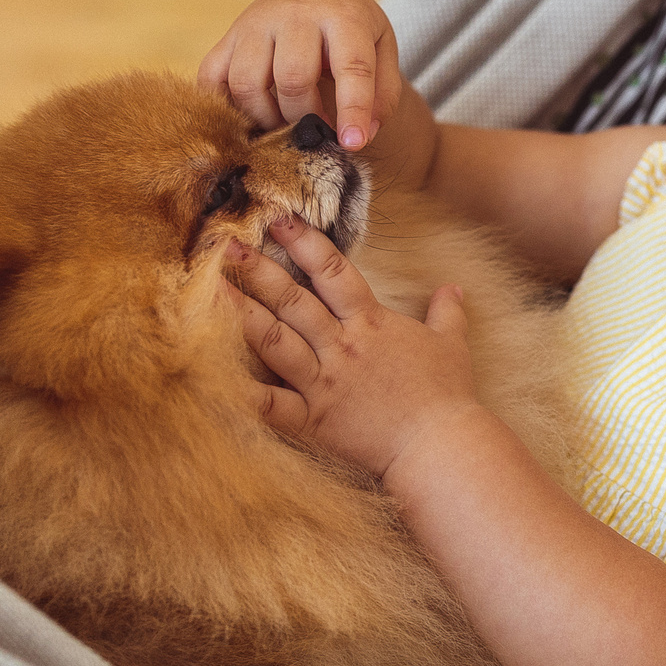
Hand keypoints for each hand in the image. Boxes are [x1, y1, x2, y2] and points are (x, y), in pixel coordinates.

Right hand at [198, 0, 403, 150]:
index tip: (353, 144)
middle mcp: (294, 11)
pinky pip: (212, 80)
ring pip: (247, 84)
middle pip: (292, 79)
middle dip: (305, 118)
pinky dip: (227, 109)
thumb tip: (355, 138)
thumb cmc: (353, 37)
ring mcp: (254, 23)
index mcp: (343, 14)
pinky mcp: (226, 39)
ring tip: (285, 127)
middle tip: (315, 133)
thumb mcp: (382, 55)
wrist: (316, 4)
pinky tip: (252, 119)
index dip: (353, 109)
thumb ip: (382, 96)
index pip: (351, 66)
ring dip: (266, 120)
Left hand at [227, 215, 482, 476]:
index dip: (304, 242)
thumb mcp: (452, 345)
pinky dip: (242, 392)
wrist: (440, 446)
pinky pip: (271, 405)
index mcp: (370, 323)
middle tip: (226, 245)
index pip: (333, 271)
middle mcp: (342, 346)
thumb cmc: (448, 396)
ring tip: (211, 290)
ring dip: (242, 314)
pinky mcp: (314, 420)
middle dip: (259, 270)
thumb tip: (453, 287)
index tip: (278, 219)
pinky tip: (211, 374)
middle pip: (293, 300)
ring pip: (274, 341)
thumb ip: (448, 312)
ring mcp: (324, 383)